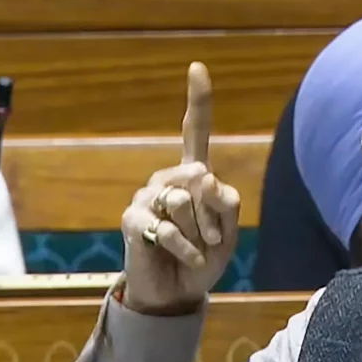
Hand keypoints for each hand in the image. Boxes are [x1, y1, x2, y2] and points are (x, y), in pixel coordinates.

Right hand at [120, 62, 240, 315]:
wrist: (178, 293)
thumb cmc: (205, 257)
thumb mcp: (229, 230)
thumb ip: (225, 201)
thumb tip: (203, 175)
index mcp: (193, 175)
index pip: (196, 132)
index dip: (198, 101)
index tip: (197, 67)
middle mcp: (168, 179)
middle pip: (200, 177)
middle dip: (215, 213)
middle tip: (214, 238)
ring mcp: (147, 197)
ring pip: (184, 201)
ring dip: (201, 232)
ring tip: (199, 248)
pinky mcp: (133, 221)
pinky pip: (168, 228)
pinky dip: (187, 248)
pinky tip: (190, 259)